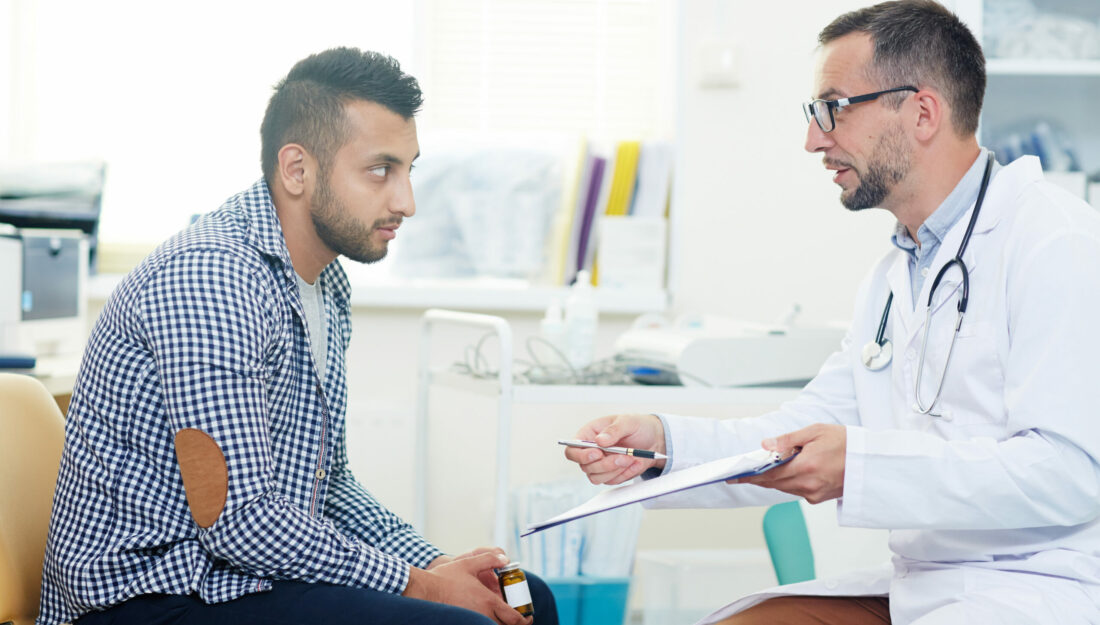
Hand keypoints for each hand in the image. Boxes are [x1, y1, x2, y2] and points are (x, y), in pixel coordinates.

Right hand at [404, 552, 531, 624]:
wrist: (425, 590)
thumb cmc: (445, 577)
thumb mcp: (469, 563)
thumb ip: (490, 559)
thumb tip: (506, 558)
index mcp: (487, 601)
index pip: (514, 618)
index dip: (524, 620)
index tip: (528, 616)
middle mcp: (483, 614)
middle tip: (521, 620)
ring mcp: (473, 620)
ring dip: (502, 624)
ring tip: (506, 619)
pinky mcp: (464, 622)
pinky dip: (489, 624)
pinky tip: (488, 618)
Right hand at [563, 414, 665, 484]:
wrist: (654, 440)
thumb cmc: (637, 426)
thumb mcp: (628, 421)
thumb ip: (613, 430)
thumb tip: (599, 440)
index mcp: (589, 435)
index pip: (572, 449)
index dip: (580, 455)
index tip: (598, 453)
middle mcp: (591, 451)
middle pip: (585, 467)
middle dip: (605, 464)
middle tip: (623, 456)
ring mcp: (600, 465)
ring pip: (597, 477)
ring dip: (615, 470)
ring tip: (631, 458)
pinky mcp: (611, 475)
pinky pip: (612, 481)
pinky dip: (625, 474)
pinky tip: (635, 463)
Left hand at [729, 423, 845, 503]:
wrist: (870, 461)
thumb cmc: (845, 442)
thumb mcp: (815, 432)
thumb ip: (787, 440)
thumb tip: (765, 445)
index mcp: (805, 467)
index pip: (768, 475)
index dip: (749, 476)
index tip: (734, 477)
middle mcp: (808, 485)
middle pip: (774, 484)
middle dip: (758, 478)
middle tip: (744, 471)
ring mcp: (814, 494)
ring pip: (784, 488)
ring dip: (774, 479)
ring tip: (766, 468)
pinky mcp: (819, 498)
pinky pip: (796, 491)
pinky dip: (789, 482)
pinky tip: (789, 471)